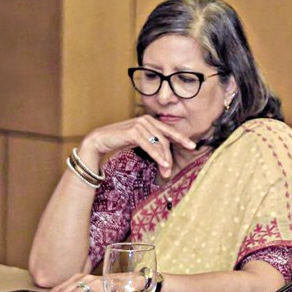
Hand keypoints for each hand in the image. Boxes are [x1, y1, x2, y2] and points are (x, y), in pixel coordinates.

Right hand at [78, 115, 195, 178]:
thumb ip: (152, 144)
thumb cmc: (120, 141)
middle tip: (170, 171)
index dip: (181, 138)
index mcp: (149, 120)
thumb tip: (167, 158)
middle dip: (169, 156)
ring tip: (166, 172)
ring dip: (163, 159)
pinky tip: (163, 164)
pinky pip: (149, 146)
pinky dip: (157, 156)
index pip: (169, 131)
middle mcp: (146, 120)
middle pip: (165, 140)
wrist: (99, 140)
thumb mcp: (140, 141)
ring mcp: (139, 124)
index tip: (193, 146)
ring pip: (158, 144)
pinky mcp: (133, 131)